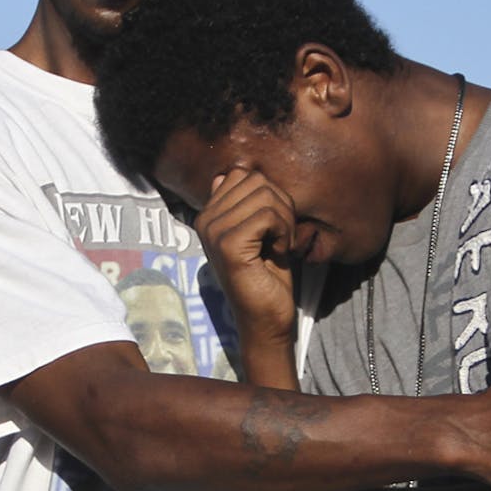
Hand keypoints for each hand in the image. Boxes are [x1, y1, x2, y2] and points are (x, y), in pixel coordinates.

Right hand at [194, 168, 297, 355]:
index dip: (270, 194)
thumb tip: (227, 173)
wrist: (266, 317)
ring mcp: (213, 232)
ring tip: (280, 244)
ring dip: (285, 220)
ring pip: (264, 195)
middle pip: (256, 180)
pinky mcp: (228, 245)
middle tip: (282, 236)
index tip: (273, 225)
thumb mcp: (258, 230)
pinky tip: (279, 252)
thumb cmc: (267, 274)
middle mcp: (205, 220)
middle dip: (281, 205)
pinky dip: (284, 232)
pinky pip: (267, 216)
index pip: (243, 174)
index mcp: (209, 214)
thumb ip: (245, 202)